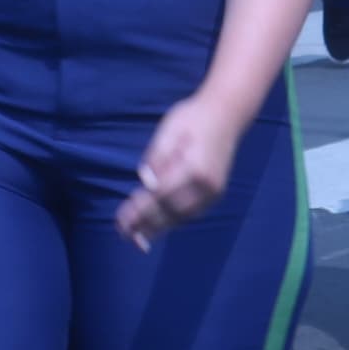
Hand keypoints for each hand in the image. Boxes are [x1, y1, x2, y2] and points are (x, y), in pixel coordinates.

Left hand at [123, 93, 249, 245]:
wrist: (226, 113)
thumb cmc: (192, 117)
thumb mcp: (169, 129)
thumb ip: (157, 156)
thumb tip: (146, 182)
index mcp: (194, 167)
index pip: (161, 195)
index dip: (140, 210)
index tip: (122, 220)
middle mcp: (206, 184)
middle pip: (171, 211)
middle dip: (146, 224)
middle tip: (123, 232)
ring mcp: (214, 191)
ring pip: (182, 216)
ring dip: (158, 227)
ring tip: (136, 236)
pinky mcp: (216, 193)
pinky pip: (192, 213)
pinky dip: (173, 221)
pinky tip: (158, 225)